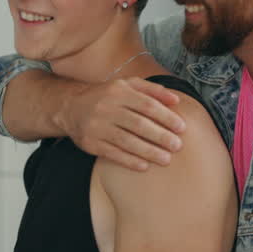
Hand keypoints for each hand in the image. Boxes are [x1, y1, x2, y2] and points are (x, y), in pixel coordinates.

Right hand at [60, 77, 186, 171]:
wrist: (71, 107)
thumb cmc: (106, 97)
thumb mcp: (127, 85)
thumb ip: (152, 90)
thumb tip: (176, 100)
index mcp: (119, 92)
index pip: (147, 105)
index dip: (166, 117)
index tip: (181, 128)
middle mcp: (107, 107)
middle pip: (138, 124)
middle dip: (160, 136)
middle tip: (177, 146)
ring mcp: (97, 126)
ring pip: (126, 141)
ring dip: (148, 151)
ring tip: (166, 159)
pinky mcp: (90, 143)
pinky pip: (112, 153)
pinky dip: (129, 161)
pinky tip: (144, 166)